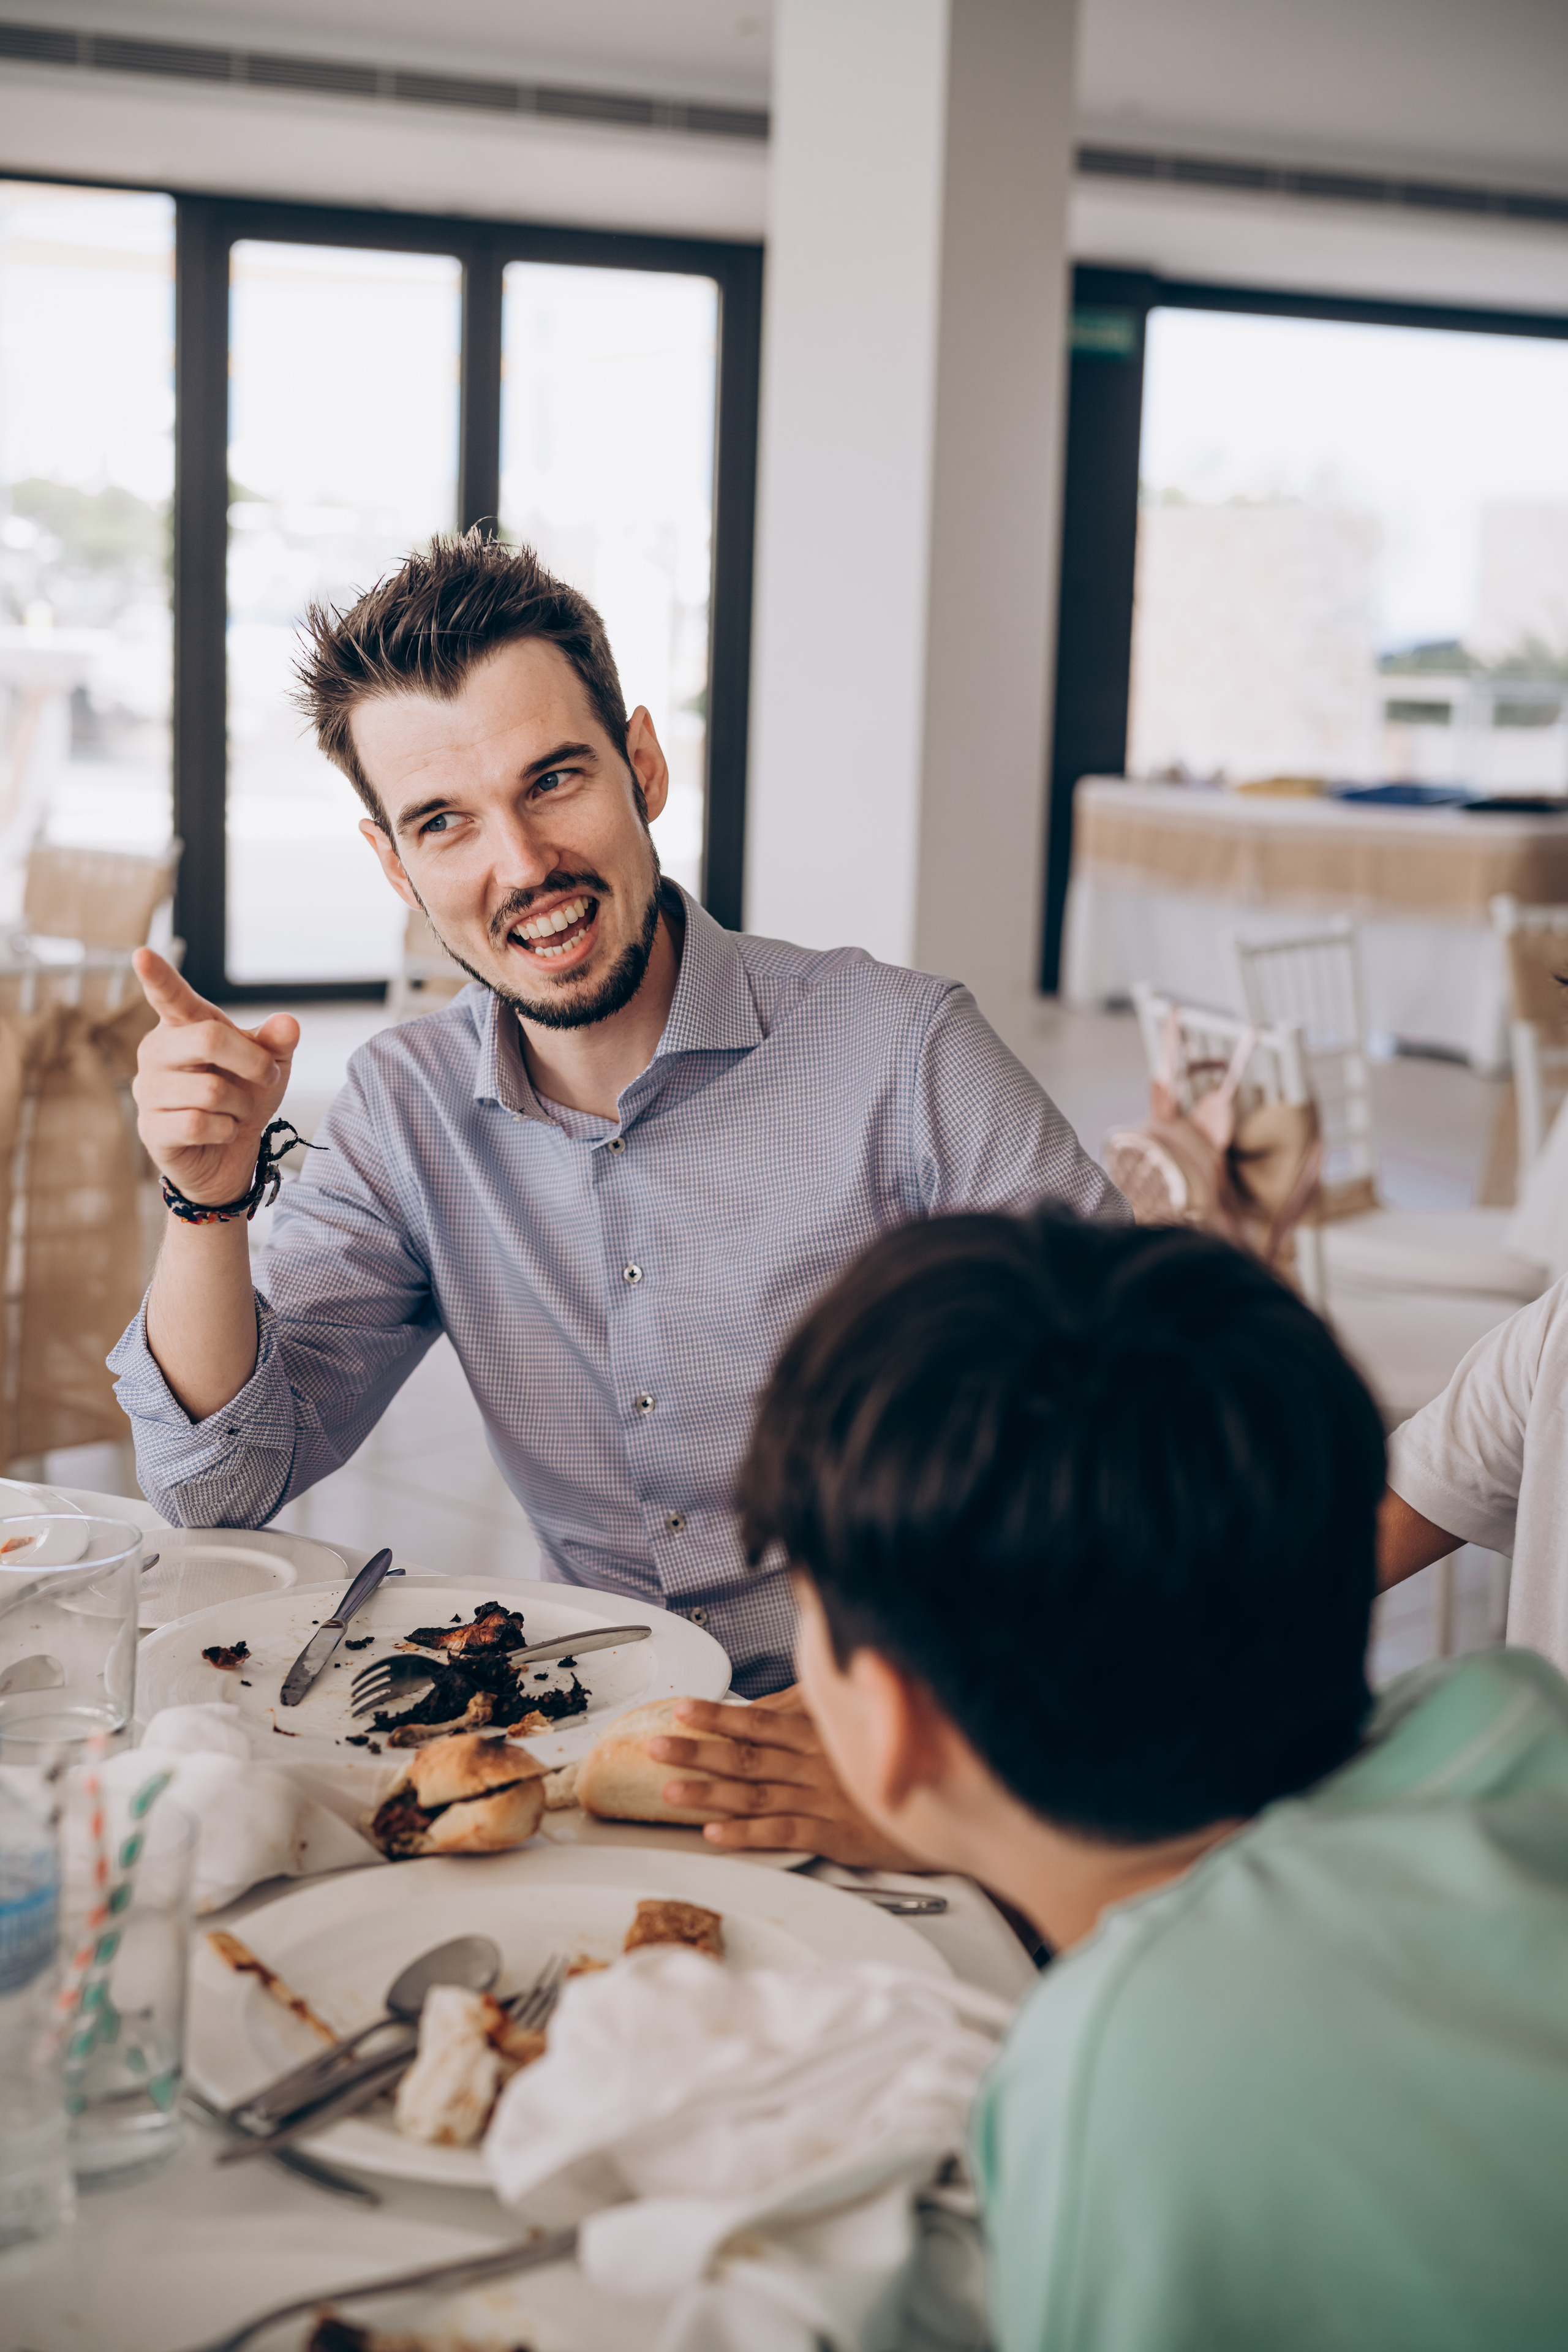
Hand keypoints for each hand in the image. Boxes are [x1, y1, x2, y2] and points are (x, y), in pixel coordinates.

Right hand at [132, 949, 299, 1207]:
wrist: (230, 1153)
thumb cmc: (243, 1096)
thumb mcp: (269, 1065)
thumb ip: (277, 1041)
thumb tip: (289, 1024)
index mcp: (182, 1026)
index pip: (169, 997)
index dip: (158, 977)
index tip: (142, 954)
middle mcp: (156, 1052)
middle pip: (206, 1039)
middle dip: (252, 1062)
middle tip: (267, 1076)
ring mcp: (147, 1091)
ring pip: (208, 1090)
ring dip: (239, 1105)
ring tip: (235, 1111)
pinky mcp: (151, 1129)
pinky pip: (199, 1125)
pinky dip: (225, 1131)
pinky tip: (219, 1131)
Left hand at [648, 1685, 928, 1870]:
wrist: (943, 1805)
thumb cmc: (894, 1762)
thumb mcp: (856, 1724)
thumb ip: (814, 1713)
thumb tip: (772, 1704)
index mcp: (818, 1732)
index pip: (757, 1720)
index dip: (716, 1715)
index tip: (681, 1708)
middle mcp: (815, 1762)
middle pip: (746, 1755)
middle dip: (696, 1750)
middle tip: (655, 1747)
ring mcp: (822, 1799)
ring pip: (755, 1794)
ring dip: (710, 1793)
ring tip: (671, 1791)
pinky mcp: (833, 1834)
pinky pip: (783, 1833)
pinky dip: (747, 1834)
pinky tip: (717, 1833)